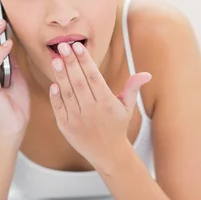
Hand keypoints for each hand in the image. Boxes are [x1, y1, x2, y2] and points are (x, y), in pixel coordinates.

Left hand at [49, 41, 151, 168]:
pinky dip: (55, 96)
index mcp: (106, 102)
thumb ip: (132, 88)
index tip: (78, 46)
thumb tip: (146, 74)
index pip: (94, 77)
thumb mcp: (127, 107)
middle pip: (79, 82)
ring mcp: (77, 119)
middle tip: (63, 45)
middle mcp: (91, 110)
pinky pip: (59, 108)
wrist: (108, 153)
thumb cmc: (117, 126)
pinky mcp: (66, 126)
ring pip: (67, 93)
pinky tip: (53, 83)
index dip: (86, 60)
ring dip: (61, 75)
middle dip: (71, 62)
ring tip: (55, 59)